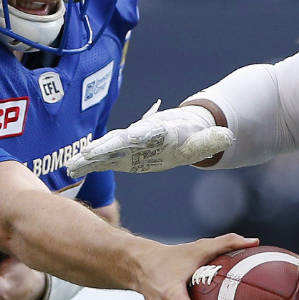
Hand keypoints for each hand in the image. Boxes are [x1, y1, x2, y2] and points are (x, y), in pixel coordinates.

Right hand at [66, 101, 233, 176]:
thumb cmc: (191, 135)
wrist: (180, 129)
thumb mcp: (204, 138)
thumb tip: (227, 137)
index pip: (142, 134)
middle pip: (117, 141)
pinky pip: (102, 159)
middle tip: (86, 156)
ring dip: (88, 157)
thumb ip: (212, 139)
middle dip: (102, 148)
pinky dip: (87, 163)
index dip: (131, 137)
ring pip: (105, 149)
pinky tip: (72, 170)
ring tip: (71, 165)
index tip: (119, 140)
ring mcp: (127, 145)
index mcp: (156, 133)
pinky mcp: (121, 154)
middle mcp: (137, 137)